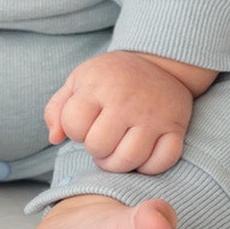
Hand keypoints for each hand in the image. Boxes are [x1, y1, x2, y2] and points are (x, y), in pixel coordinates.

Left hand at [43, 51, 193, 173]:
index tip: (85, 123)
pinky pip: (161, 162)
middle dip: (96, 149)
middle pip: (99, 147)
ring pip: (129, 159)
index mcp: (98, 87)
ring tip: (117, 150)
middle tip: (102, 139)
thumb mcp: (78, 80)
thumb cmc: (111, 77)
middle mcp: (126, 101)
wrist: (158, 62)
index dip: (74, 131)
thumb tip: (54, 138)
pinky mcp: (175, 128)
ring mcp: (153, 116)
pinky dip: (149, 166)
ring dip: (118, 163)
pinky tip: (142, 154)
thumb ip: (58, 109)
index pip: (73, 125)